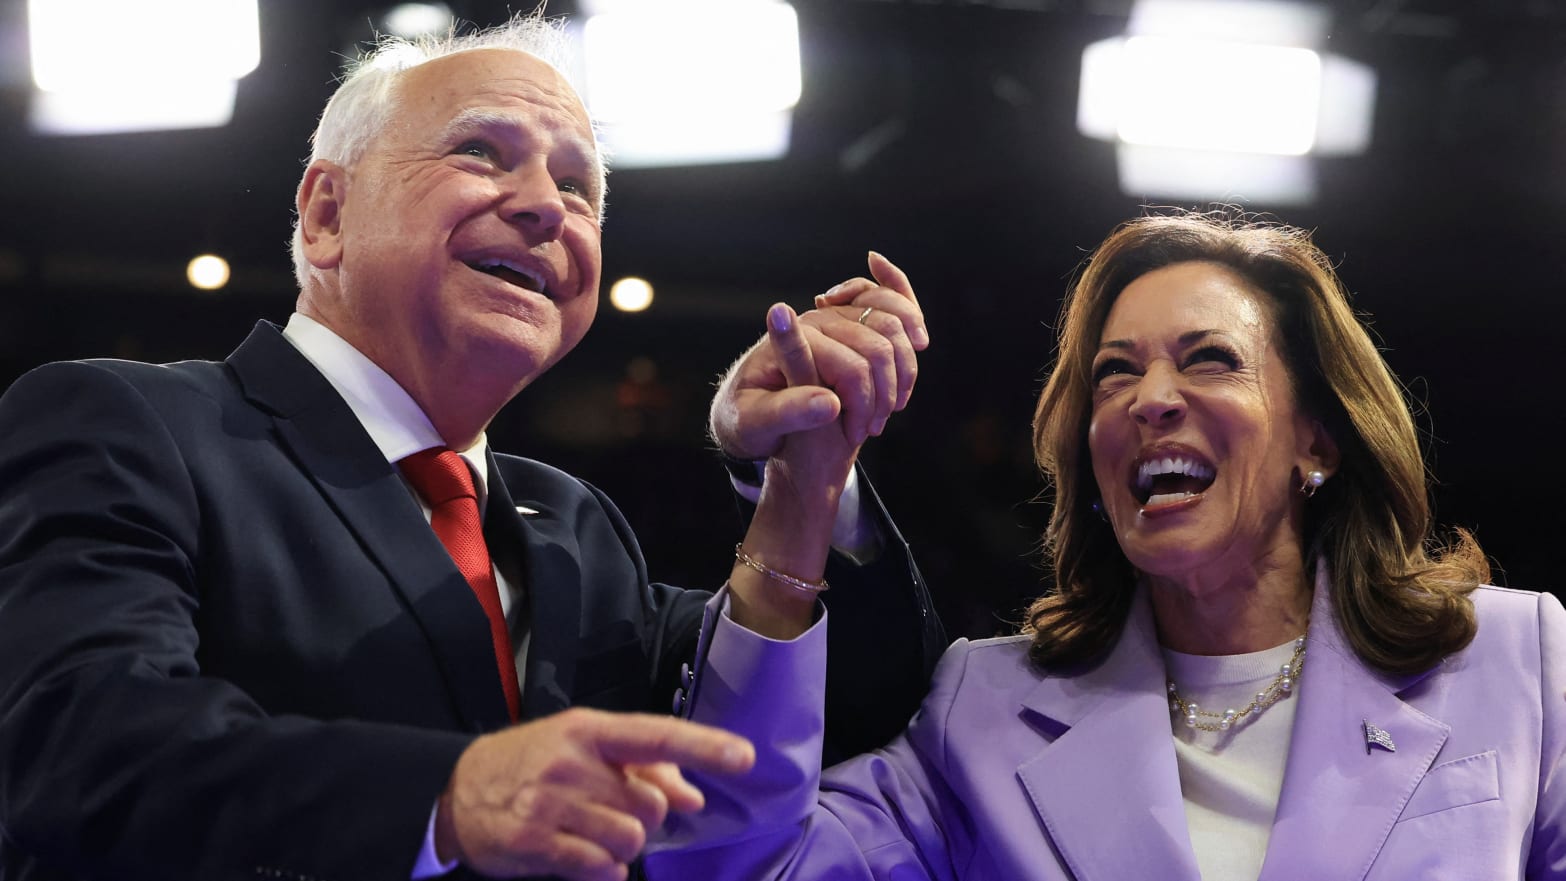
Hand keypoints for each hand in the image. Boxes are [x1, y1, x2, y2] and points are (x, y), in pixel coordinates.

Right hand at [435, 708, 754, 880]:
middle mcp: (571, 762)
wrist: (456, 790)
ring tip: (592, 833)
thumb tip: (695, 797)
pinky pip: (600, 868)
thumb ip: (643, 770)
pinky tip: (583, 856)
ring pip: (630, 838)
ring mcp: (551, 804)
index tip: (744, 756)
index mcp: (588, 730)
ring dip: (623, 845)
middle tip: (610, 809)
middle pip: (650, 804)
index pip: (657, 736)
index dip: (704, 746)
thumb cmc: (532, 764)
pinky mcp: (535, 844)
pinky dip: (603, 869)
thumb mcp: (583, 749)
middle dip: (643, 815)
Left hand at [710, 252, 926, 459]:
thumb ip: (790, 412)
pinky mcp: (849, 322)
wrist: (747, 410)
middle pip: (880, 348)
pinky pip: (892, 309)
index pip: (852, 370)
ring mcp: (835, 317)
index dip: (862, 407)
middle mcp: (815, 320)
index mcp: (789, 341)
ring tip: (883, 410)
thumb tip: (831, 405)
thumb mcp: (755, 424)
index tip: (853, 437)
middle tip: (870, 428)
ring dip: (903, 371)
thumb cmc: (745, 419)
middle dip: (885, 394)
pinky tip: (906, 363)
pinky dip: (908, 332)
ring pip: (895, 326)